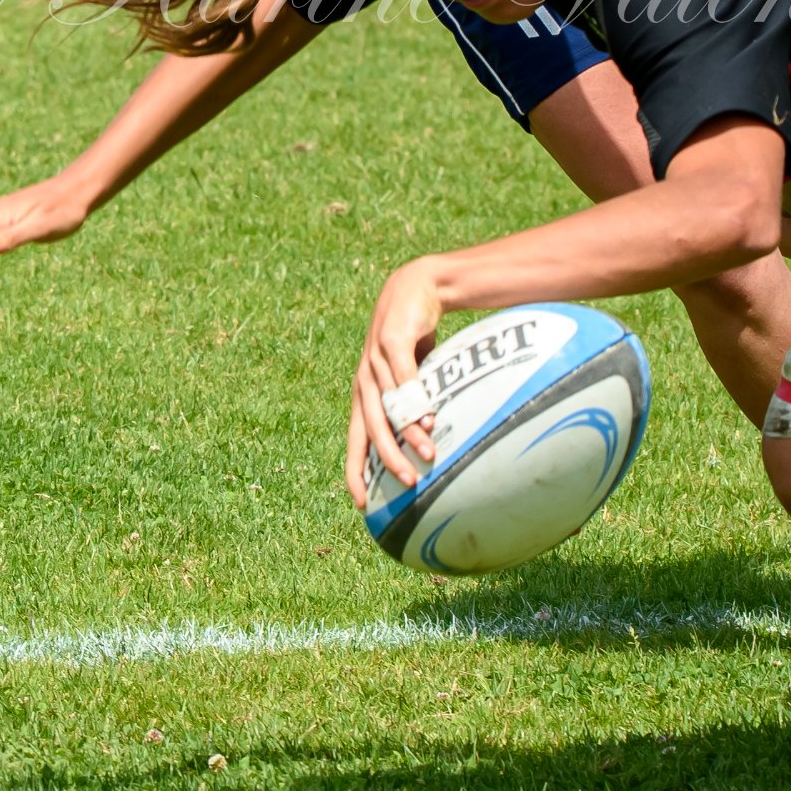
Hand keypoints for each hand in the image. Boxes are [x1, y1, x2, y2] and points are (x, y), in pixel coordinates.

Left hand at [345, 257, 445, 506]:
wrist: (417, 285)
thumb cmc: (415, 337)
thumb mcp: (413, 375)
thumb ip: (417, 405)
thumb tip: (435, 443)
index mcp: (365, 395)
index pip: (355, 440)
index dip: (356, 472)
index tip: (364, 505)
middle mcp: (365, 381)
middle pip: (369, 428)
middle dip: (386, 459)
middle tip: (406, 484)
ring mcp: (376, 361)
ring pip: (388, 405)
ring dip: (407, 432)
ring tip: (428, 455)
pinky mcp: (392, 341)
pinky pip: (404, 376)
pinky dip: (415, 399)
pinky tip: (429, 417)